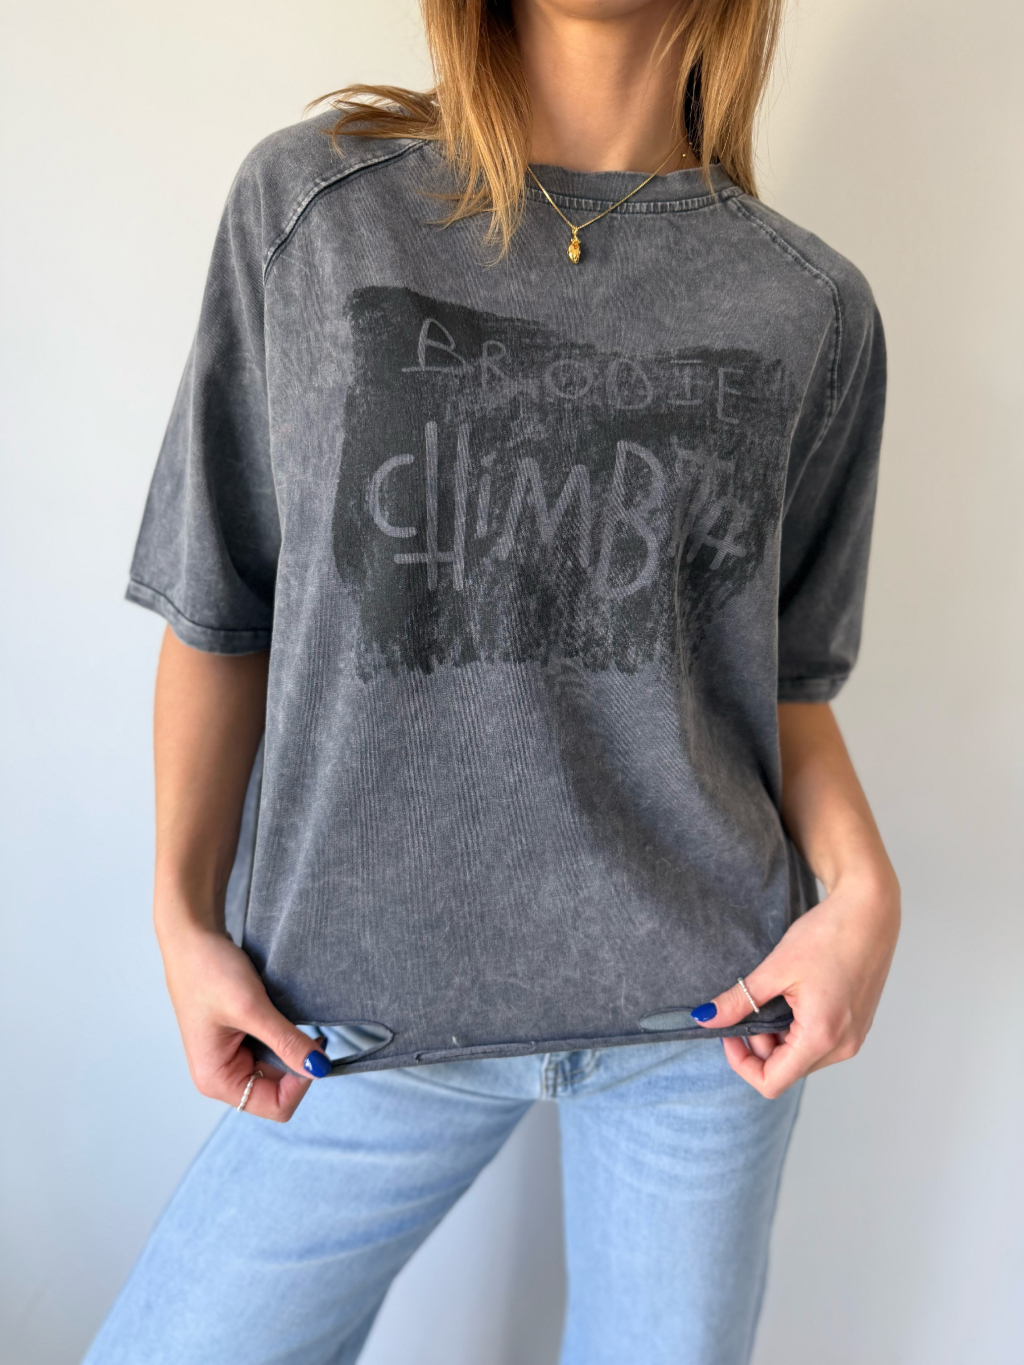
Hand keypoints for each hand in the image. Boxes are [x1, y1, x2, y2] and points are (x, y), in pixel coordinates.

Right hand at [157, 918, 330, 1121]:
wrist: (191, 938)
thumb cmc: (209, 971)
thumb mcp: (252, 1008)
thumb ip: (286, 1042)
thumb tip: (320, 1069)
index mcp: (216, 1079)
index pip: (275, 1106)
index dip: (301, 1082)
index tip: (313, 1046)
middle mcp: (222, 1076)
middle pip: (278, 1090)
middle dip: (297, 1062)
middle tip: (308, 1028)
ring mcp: (230, 1058)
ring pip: (278, 1068)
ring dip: (290, 1046)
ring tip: (287, 1016)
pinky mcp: (238, 1040)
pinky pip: (271, 1049)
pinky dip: (283, 1035)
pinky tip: (281, 1013)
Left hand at [693, 872, 899, 1097]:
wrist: (869, 911)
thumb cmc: (828, 935)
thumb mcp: (775, 968)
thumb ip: (740, 1000)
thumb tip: (706, 1019)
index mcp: (822, 1037)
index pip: (772, 1082)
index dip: (742, 1063)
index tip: (729, 1033)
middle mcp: (843, 1047)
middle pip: (786, 1070)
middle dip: (760, 1046)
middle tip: (750, 1005)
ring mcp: (853, 1037)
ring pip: (802, 1057)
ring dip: (779, 1036)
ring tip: (775, 996)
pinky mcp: (857, 1025)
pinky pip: (819, 1042)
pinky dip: (798, 1029)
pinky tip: (794, 996)